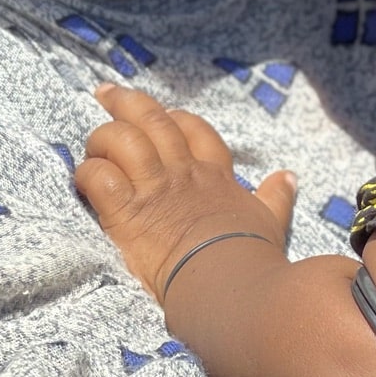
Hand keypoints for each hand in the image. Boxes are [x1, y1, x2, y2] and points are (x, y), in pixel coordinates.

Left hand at [75, 84, 297, 301]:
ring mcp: (153, 189)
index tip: (162, 113)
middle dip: (127, 102)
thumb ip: (277, 197)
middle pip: (153, 120)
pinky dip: (88, 173)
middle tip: (105, 93)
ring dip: (103, 136)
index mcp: (213, 175)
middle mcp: (181, 173)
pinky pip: (100, 178)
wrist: (230, 284)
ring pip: (122, 139)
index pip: (194, 129)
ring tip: (92, 144)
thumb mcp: (271, 221)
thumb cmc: (252, 256)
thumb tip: (290, 177)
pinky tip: (84, 179)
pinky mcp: (127, 213)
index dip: (174, 117)